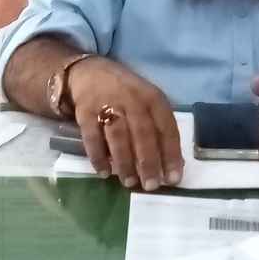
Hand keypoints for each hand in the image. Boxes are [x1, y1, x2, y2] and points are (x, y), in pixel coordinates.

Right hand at [68, 58, 182, 189]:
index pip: (166, 128)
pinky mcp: (86, 111)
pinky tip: (104, 172)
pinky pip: (92, 137)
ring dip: (124, 162)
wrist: (91, 73)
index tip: (173, 178)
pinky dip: (98, 156)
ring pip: (119, 137)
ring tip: (129, 182)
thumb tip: (172, 165)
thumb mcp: (148, 103)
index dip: (171, 154)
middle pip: (143, 134)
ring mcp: (108, 104)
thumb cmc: (127, 95)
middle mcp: (133, 99)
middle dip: (148, 162)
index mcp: (153, 98)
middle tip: (151, 186)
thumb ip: (159, 129)